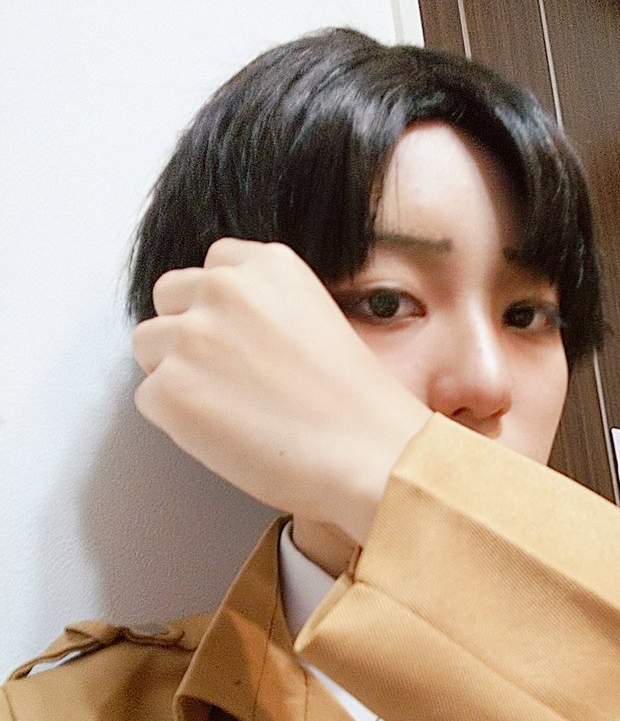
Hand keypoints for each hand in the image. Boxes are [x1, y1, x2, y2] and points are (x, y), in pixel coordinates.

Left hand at [132, 238, 430, 543]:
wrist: (370, 455)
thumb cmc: (357, 407)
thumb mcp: (316, 321)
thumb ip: (265, 312)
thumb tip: (226, 337)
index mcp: (269, 265)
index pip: (214, 266)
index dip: (221, 307)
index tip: (239, 340)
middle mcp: (224, 288)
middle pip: (169, 297)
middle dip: (187, 332)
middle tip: (225, 378)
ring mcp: (190, 336)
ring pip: (148, 346)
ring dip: (175, 373)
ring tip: (226, 410)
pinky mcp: (169, 388)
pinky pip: (149, 399)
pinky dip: (177, 422)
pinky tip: (226, 437)